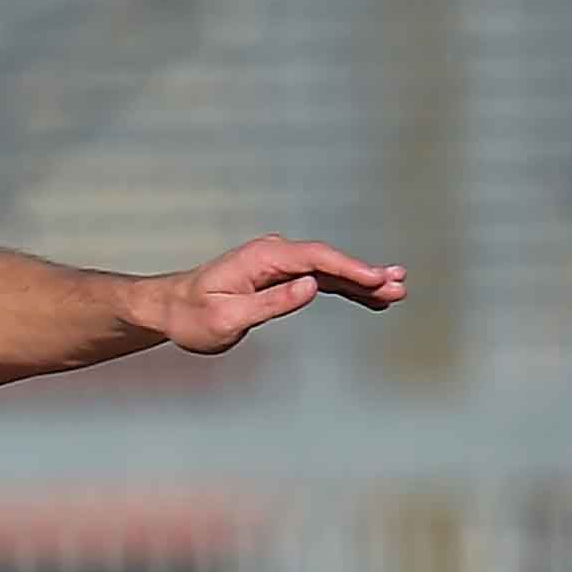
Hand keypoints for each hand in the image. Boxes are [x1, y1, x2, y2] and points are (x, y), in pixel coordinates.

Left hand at [140, 236, 404, 354]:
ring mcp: (279, 263)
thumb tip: (311, 287)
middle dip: (366, 272)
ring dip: (362, 281)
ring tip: (397, 290)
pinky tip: (371, 297)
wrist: (171, 309)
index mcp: (263, 257)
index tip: (376, 279)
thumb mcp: (228, 318)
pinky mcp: (280, 277)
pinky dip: (346, 288)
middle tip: (400, 283)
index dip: (349, 268)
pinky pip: (320, 279)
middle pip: (329, 260)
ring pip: (329, 270)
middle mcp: (274, 254)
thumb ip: (271, 303)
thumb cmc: (194, 316)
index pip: (315, 259)